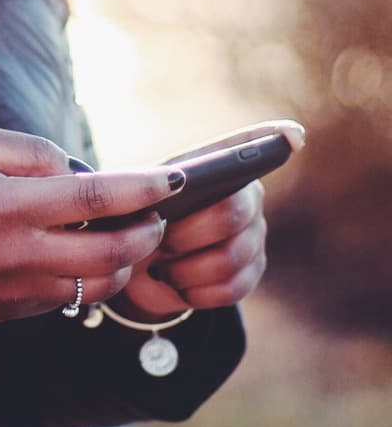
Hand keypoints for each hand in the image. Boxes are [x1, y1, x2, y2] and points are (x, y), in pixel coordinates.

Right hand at [0, 126, 182, 324]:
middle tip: (155, 210)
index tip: (174, 177)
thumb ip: (25, 150)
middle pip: (113, 252)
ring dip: (125, 259)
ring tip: (124, 231)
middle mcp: (18, 255)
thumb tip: (75, 169)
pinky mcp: (12, 313)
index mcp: (7, 207)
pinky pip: (68, 298)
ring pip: (100, 285)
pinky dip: (89, 275)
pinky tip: (81, 250)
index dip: (143, 187)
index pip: (96, 197)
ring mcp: (17, 291)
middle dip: (148, 231)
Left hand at [114, 119, 303, 318]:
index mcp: (214, 167)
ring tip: (164, 267)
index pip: (246, 146)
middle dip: (189, 233)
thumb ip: (153, 187)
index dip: (272, 138)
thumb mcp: (134, 198)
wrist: (135, 267)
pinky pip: (232, 287)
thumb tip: (175, 182)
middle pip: (231, 212)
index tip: (292, 135)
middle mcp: (245, 195)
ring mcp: (254, 233)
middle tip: (160, 239)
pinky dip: (198, 291)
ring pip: (231, 257)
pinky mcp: (253, 271)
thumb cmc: (135, 220)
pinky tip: (180, 285)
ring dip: (188, 268)